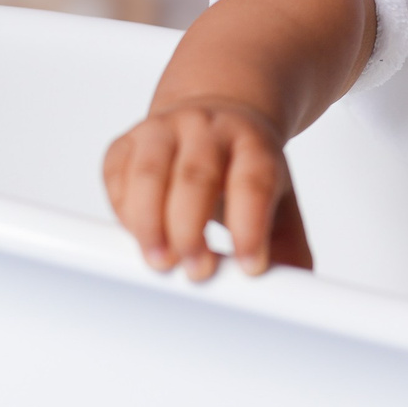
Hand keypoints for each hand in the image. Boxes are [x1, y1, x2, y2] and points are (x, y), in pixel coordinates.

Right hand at [102, 97, 307, 282]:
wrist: (219, 111)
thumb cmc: (247, 167)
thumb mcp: (280, 199)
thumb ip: (287, 245)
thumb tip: (290, 295)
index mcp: (253, 143)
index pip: (253, 181)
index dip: (250, 226)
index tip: (250, 267)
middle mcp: (208, 129)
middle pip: (196, 175)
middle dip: (192, 230)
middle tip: (197, 272)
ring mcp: (164, 130)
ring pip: (149, 172)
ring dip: (149, 222)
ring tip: (160, 262)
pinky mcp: (127, 141)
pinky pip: (117, 173)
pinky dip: (122, 210)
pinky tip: (137, 235)